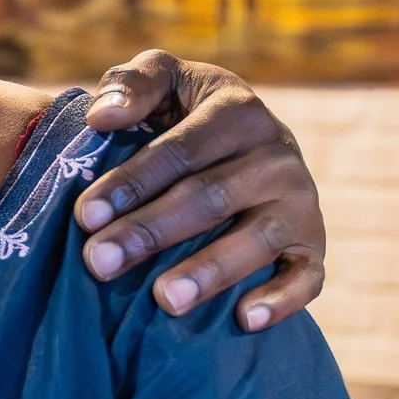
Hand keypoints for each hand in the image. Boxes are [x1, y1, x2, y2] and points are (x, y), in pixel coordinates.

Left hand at [75, 50, 325, 331]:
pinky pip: (308, 276)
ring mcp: (301, 201)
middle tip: (100, 262)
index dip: (132, 182)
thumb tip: (103, 117)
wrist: (246, 135)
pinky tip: (243, 319)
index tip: (86, 215)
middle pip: (211, 198)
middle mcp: (277, 155)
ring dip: (210, 272)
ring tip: (163, 300)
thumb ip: (132, 84)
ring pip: (258, 239)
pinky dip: (281, 299)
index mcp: (238, 111)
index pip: (179, 151)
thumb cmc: (187, 110)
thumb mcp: (164, 78)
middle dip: (151, 232)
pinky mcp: (313, 241)